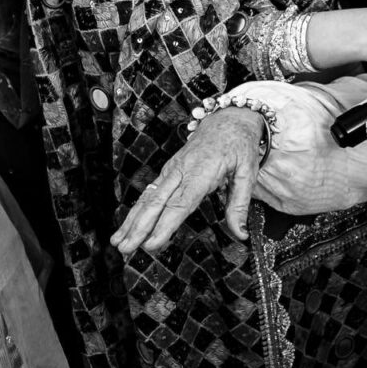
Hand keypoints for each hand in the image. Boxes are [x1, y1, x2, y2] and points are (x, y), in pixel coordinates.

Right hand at [111, 108, 267, 253]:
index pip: (180, 204)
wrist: (228, 118)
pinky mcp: (167, 171)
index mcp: (201, 172)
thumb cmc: (239, 145)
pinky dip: (135, 211)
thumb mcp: (248, 172)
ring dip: (131, 222)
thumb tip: (241, 235)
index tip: (152, 245)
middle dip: (138, 228)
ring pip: (147, 199)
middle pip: (156, 203)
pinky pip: (149, 193)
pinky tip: (126, 227)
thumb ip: (240, 205)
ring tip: (118, 243)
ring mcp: (171, 170)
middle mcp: (180, 171)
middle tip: (126, 249)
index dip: (164, 226)